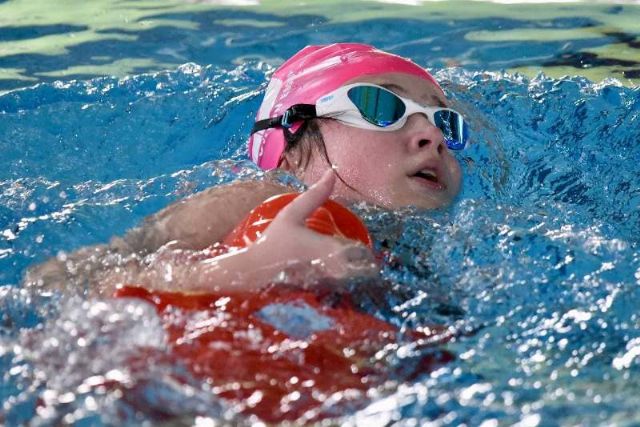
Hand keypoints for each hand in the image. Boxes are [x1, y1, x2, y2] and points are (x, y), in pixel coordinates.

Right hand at [247, 169, 377, 281]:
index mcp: (331, 249)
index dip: (364, 251)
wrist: (252, 272)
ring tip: (341, 270)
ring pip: (352, 283)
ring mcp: (327, 288)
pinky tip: (326, 282)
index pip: (363, 252)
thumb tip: (332, 171)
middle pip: (362, 270)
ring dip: (351, 277)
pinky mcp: (319, 299)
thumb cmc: (273, 241)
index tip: (358, 248)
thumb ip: (315, 195)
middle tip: (353, 260)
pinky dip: (338, 288)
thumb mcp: (291, 214)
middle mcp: (334, 272)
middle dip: (360, 266)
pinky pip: (338, 293)